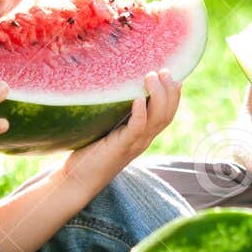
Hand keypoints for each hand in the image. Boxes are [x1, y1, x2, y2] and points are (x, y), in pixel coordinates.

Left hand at [59, 70, 181, 194]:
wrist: (77, 180)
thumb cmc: (89, 152)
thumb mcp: (107, 127)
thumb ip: (115, 113)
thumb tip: (112, 87)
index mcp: (143, 135)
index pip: (167, 114)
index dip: (174, 96)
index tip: (174, 76)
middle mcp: (144, 140)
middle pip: (167, 114)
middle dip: (170, 91)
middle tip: (164, 71)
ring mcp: (134, 144)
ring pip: (157, 119)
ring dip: (158, 96)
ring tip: (152, 76)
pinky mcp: (121, 147)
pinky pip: (137, 129)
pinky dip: (141, 113)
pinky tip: (139, 98)